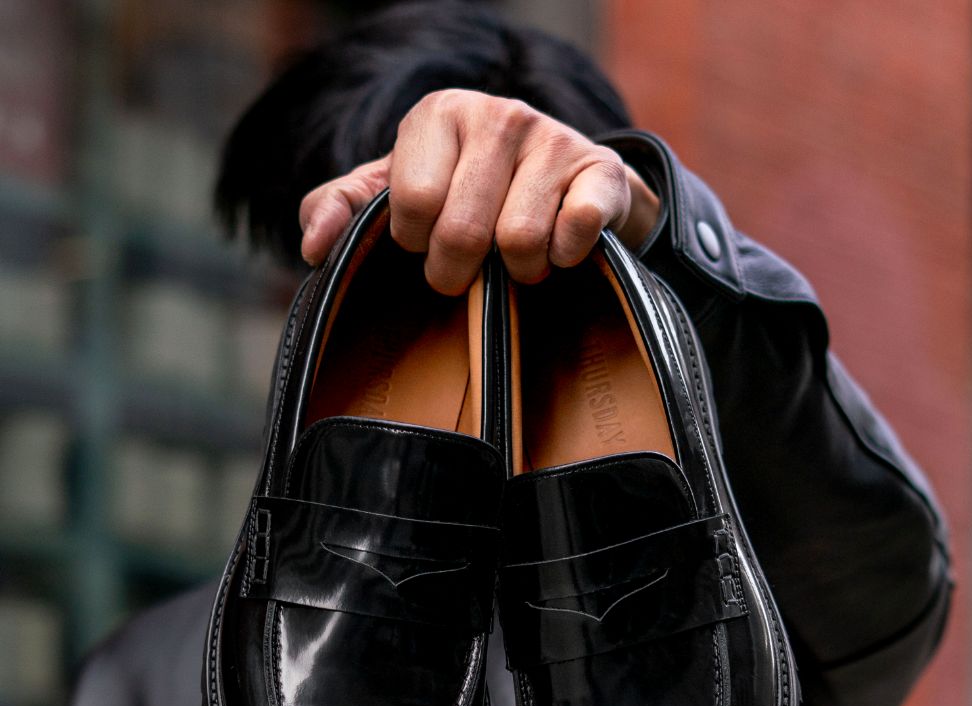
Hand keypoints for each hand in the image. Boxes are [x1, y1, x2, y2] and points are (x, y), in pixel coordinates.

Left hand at [298, 89, 659, 293]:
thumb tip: (315, 247)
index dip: (416, 243)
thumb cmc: (468, 192)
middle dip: (458, 272)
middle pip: (464, 232)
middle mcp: (498, 114)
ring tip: (515, 260)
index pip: (413, 204)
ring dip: (516, 272)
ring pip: (519, 242)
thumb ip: (344, 209)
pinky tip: (559, 248)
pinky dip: (563, 258)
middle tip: (465, 271)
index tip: (426, 242)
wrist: (566, 183)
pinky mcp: (601, 171)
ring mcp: (554, 140)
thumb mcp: (400, 191)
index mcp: (440, 113)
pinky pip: (574, 232)